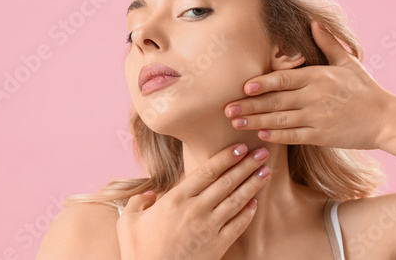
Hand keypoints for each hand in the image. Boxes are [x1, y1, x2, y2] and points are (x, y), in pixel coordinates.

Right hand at [116, 143, 270, 259]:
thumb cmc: (138, 252)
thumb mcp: (128, 222)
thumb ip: (138, 201)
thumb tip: (148, 193)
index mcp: (176, 199)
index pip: (207, 171)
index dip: (226, 157)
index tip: (240, 147)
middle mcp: (196, 210)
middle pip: (227, 182)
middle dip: (247, 165)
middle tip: (262, 152)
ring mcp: (209, 228)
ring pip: (236, 201)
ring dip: (253, 184)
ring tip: (266, 171)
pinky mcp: (217, 246)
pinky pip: (237, 226)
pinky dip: (247, 214)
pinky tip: (255, 204)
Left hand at [224, 20, 393, 149]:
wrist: (387, 118)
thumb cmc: (365, 89)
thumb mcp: (349, 61)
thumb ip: (328, 43)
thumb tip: (314, 21)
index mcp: (318, 76)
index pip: (284, 78)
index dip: (262, 83)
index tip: (243, 87)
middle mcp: (315, 96)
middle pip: (275, 100)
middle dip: (249, 105)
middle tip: (227, 109)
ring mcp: (318, 117)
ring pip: (280, 119)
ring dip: (256, 121)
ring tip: (236, 123)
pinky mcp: (322, 136)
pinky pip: (294, 136)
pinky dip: (276, 136)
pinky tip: (260, 135)